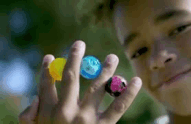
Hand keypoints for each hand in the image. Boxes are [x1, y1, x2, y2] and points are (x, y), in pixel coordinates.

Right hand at [18, 40, 141, 123]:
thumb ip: (30, 116)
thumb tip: (34, 99)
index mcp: (48, 112)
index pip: (45, 84)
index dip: (45, 69)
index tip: (48, 56)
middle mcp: (66, 110)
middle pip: (70, 78)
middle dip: (74, 58)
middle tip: (79, 44)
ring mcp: (85, 117)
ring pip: (96, 87)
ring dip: (105, 70)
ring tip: (112, 57)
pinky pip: (118, 107)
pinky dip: (128, 93)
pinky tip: (136, 80)